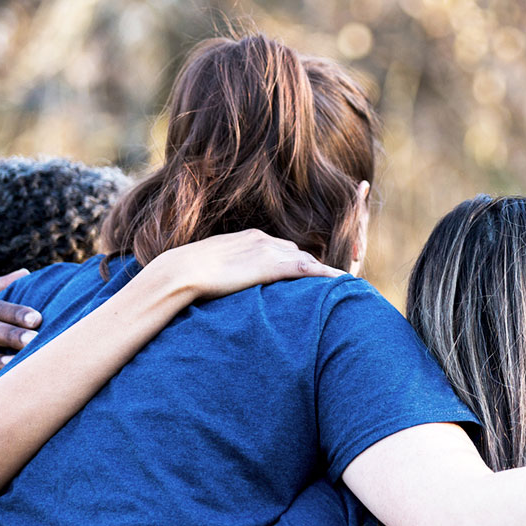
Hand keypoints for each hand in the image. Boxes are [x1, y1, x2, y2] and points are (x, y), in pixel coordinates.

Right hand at [146, 229, 344, 300]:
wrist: (182, 271)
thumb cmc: (188, 273)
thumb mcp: (214, 265)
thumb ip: (230, 268)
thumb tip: (229, 282)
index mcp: (251, 238)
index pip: (283, 249)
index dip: (298, 262)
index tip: (308, 274)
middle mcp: (264, 239)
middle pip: (299, 253)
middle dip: (315, 267)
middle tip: (332, 283)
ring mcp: (269, 250)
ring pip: (306, 260)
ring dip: (324, 273)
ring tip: (342, 287)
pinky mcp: (271, 265)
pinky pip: (307, 269)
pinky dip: (326, 275)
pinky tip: (342, 283)